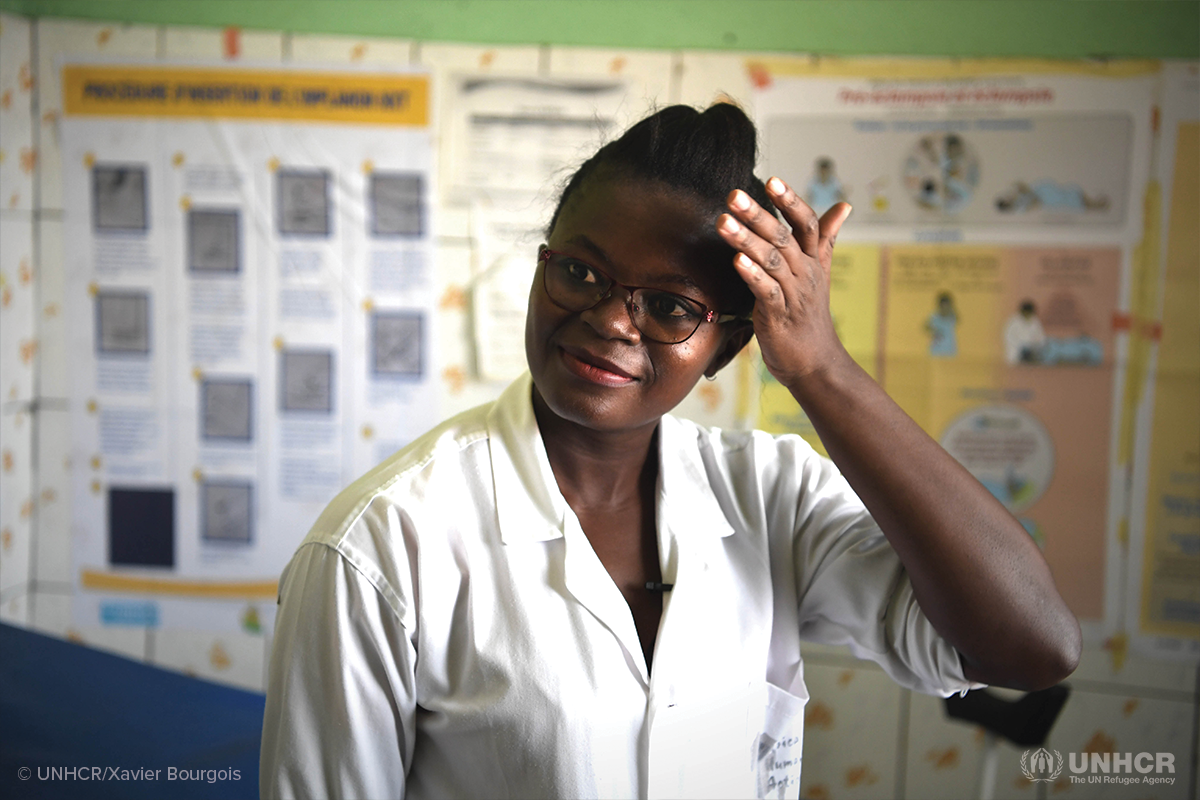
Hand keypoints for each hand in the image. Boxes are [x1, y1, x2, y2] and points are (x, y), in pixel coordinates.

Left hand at [716, 178, 851, 388]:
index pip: (806, 223)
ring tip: (723, 222)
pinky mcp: (779, 316)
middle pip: (782, 237)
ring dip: (746, 240)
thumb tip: (845, 205)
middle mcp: (806, 272)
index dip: (790, 201)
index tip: (771, 180)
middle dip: (757, 213)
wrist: (815, 361)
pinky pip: (767, 291)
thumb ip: (826, 237)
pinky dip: (752, 275)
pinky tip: (736, 261)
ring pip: (771, 260)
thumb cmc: (809, 314)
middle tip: (733, 195)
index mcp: (813, 259)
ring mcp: (794, 294)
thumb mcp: (819, 272)